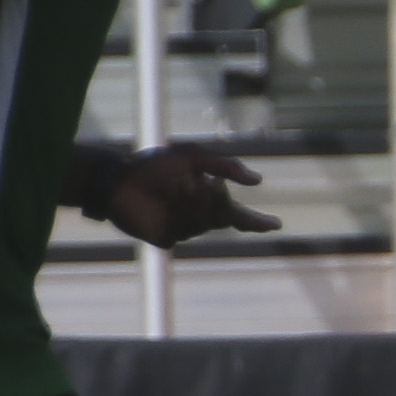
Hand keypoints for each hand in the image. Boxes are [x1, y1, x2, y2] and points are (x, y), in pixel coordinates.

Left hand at [106, 148, 278, 250]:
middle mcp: (198, 218)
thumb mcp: (194, 157)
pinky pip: (185, 229)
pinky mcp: (166, 238)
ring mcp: (183, 230)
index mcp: (207, 200)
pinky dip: (179, 208)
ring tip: (173, 186)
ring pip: (204, 222)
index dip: (258, 223)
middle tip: (206, 184)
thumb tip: (258, 180)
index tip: (276, 225)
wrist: (119, 179)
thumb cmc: (154, 166)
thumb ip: (227, 166)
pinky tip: (166, 197)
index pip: (238, 216)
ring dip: (193, 200)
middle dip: (216, 199)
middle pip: (224, 216)